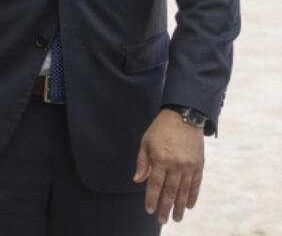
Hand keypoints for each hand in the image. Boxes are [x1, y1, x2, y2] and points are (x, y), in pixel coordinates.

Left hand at [134, 108, 204, 223]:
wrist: (184, 116)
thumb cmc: (160, 129)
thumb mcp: (146, 142)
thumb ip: (142, 162)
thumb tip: (138, 180)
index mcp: (160, 159)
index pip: (154, 185)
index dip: (151, 199)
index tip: (149, 211)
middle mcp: (176, 165)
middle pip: (170, 191)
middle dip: (165, 208)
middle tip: (162, 220)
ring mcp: (189, 166)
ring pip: (184, 191)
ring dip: (180, 206)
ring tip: (177, 218)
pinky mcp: (199, 165)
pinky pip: (196, 184)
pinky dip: (193, 196)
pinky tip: (190, 205)